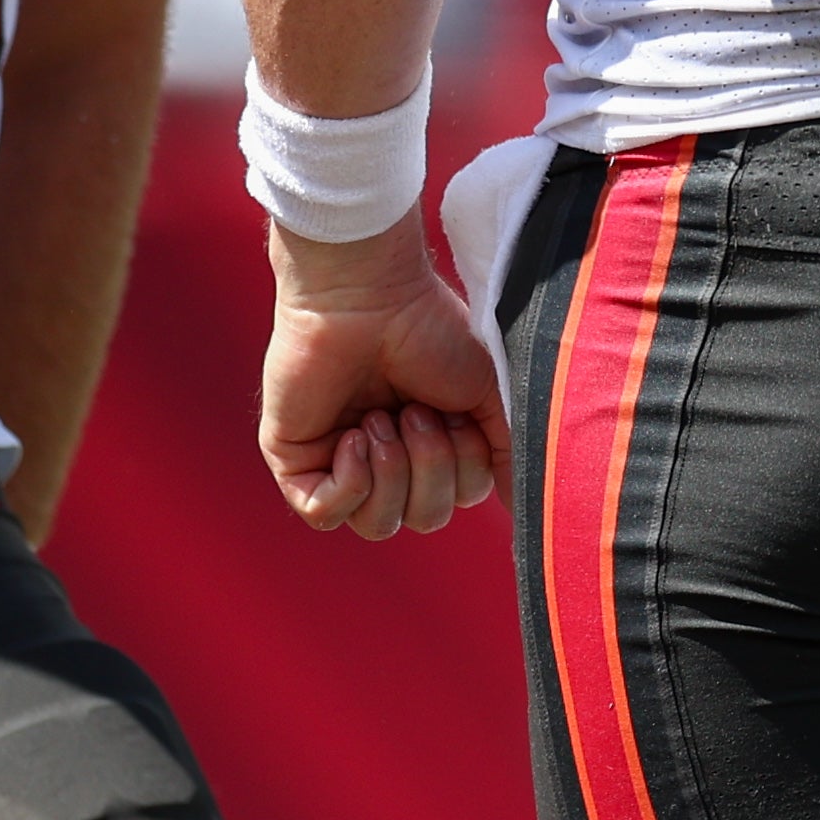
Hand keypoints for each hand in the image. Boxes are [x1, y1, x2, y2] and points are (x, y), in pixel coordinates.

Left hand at [260, 219, 514, 539]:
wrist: (369, 295)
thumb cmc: (428, 330)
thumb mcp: (488, 394)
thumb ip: (506, 452)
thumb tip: (523, 506)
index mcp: (428, 444)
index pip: (455, 501)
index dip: (462, 467)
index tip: (452, 411)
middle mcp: (385, 457)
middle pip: (421, 519)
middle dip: (428, 467)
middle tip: (413, 411)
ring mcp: (338, 461)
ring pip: (376, 525)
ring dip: (390, 472)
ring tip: (378, 417)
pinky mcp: (296, 460)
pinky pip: (324, 514)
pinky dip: (349, 483)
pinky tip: (353, 436)